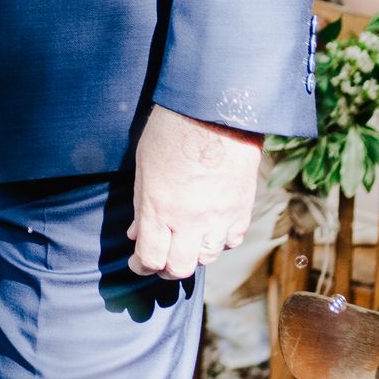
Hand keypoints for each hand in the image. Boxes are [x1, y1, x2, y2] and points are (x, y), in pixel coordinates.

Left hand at [129, 105, 261, 279]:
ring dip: (193, 255)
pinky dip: (220, 241)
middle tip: (161, 260)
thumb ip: (140, 205)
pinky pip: (231, 241)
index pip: (150, 258)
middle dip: (166, 268)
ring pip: (207, 258)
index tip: (139, 263)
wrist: (214, 110)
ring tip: (186, 242)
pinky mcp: (242, 209)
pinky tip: (211, 229)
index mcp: (159, 208)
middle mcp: (189, 220)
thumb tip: (136, 232)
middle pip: (179, 268)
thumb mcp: (144, 167)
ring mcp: (219, 217)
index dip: (142, 266)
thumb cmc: (172, 131)